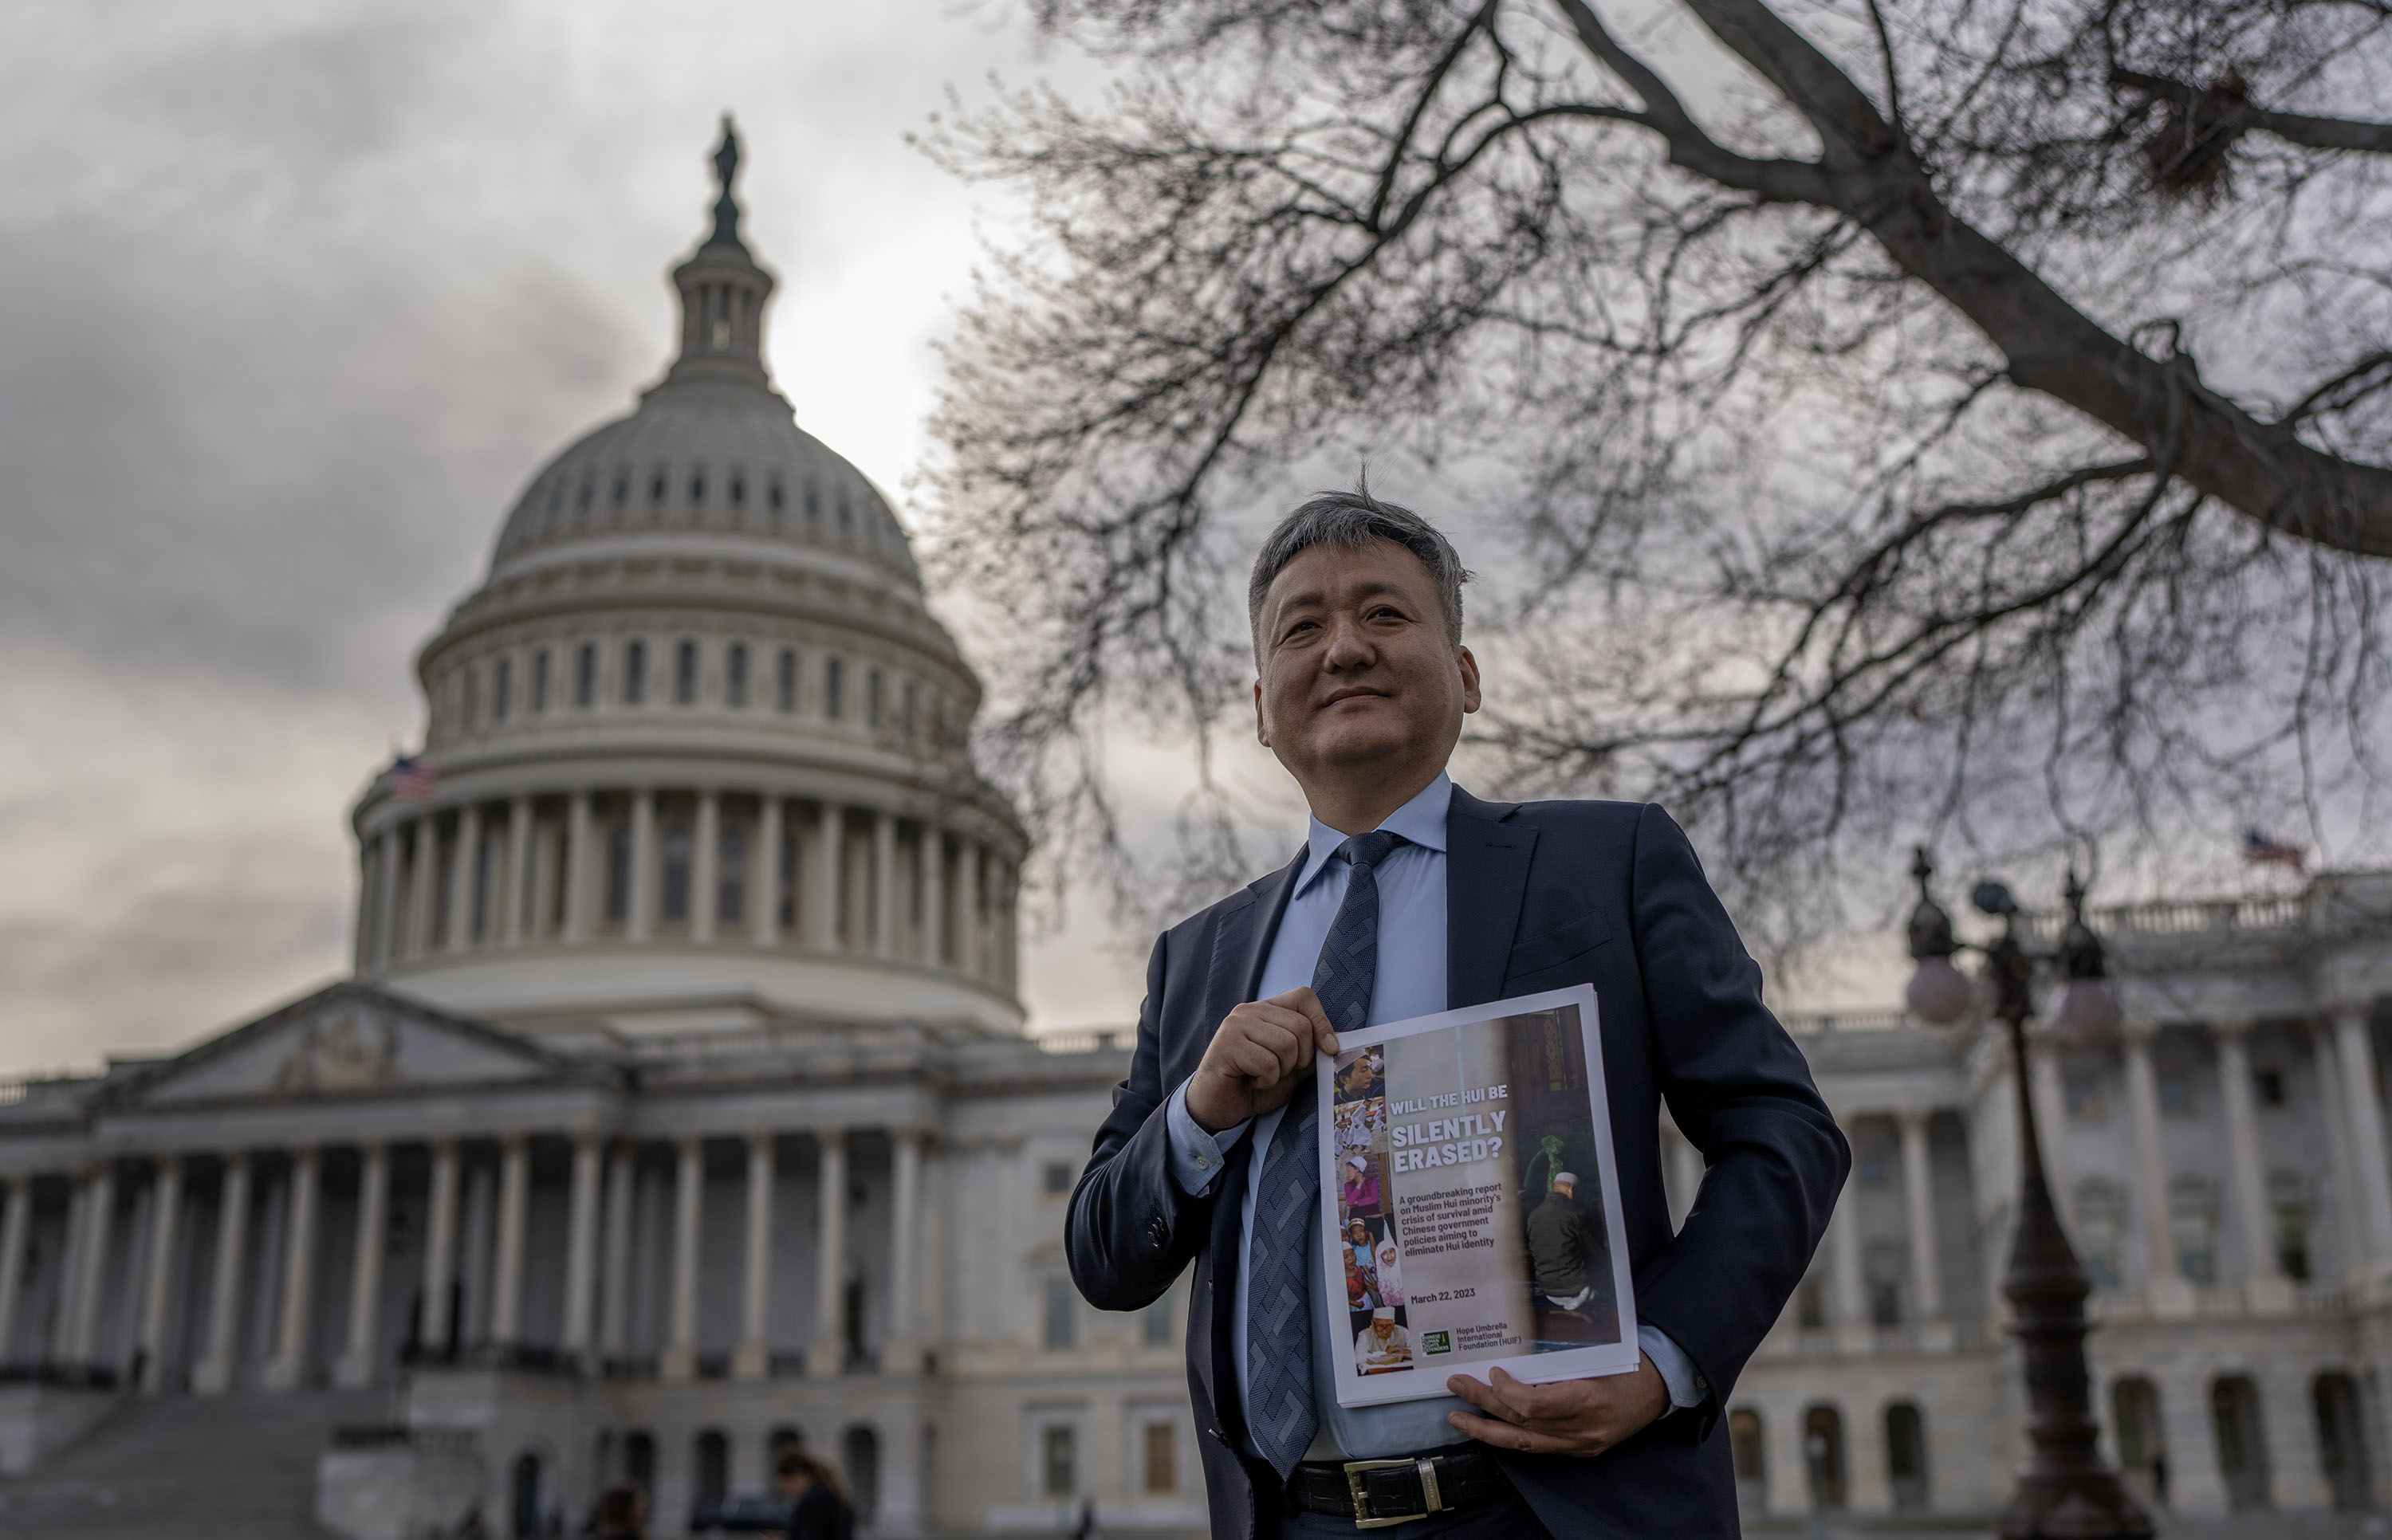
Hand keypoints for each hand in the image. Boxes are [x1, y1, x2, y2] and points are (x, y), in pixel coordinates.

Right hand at [1184, 986, 1336, 1132]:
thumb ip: (1308, 1054)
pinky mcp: (1227, 1044)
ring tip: (1263, 1076)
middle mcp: (1250, 1010)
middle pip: (1300, 1026)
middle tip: (1281, 1071)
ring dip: (1282, 1071)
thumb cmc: (1253, 1085)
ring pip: (1286, 1044)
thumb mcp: (1290, 1068)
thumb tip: (1333, 1045)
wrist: (1217, 1107)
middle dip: (1300, 1059)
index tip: (1329, 1049)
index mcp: (1267, 1009)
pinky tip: (1251, 1081)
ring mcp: (1235, 1025)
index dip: (1322, 1022)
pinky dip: (1266, 1081)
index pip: (1303, 997)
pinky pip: (1267, 1063)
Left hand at [1445, 1358, 1669, 1456]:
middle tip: (1455, 1386)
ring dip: (1487, 1430)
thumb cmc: (1628, 1361)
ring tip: (1458, 1417)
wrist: (1660, 1388)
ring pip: (1525, 1443)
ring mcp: (1581, 1443)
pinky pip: (1538, 1447)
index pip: (1533, 1405)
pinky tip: (1490, 1427)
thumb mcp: (1597, 1352)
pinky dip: (1511, 1436)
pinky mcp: (1581, 1449)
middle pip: (1522, 1422)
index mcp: (1587, 1399)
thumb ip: (1558, 1358)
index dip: (1506, 1391)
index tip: (1493, 1372)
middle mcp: (1582, 1428)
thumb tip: (1516, 1349)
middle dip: (1483, 1405)